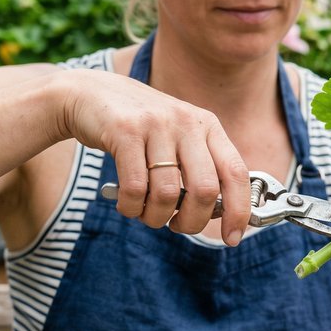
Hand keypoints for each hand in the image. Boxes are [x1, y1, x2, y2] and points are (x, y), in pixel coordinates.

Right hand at [56, 69, 250, 244]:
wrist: (90, 93)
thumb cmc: (139, 127)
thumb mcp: (178, 137)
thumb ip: (199, 168)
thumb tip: (220, 214)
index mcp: (207, 125)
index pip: (236, 172)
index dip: (239, 210)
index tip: (233, 237)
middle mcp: (187, 122)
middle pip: (205, 190)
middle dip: (192, 221)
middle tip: (177, 227)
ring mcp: (157, 124)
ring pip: (167, 194)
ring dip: (155, 217)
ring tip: (145, 213)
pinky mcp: (125, 130)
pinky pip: (135, 188)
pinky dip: (131, 207)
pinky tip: (127, 203)